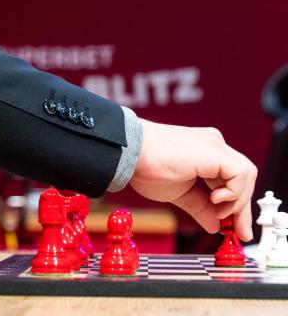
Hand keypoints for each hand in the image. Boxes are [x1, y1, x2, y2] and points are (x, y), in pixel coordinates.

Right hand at [129, 119, 257, 241]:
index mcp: (205, 152)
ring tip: (217, 212)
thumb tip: (215, 225)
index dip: (236, 205)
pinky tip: (215, 199)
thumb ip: (200, 207)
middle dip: (242, 207)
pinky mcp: (215, 152)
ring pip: (246, 175)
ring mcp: (215, 146)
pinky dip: (233, 192)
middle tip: (238, 231)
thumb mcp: (178, 192)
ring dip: (236, 200)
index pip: (232, 179)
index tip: (235, 228)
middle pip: (243, 178)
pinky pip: (240, 174)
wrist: (130, 152)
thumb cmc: (144, 166)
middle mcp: (213, 145)